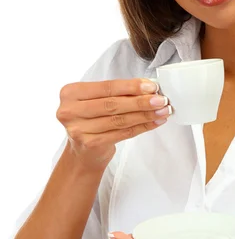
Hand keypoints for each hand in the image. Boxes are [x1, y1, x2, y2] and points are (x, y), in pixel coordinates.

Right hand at [56, 78, 170, 170]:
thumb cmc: (92, 119)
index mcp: (70, 93)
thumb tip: (148, 87)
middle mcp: (69, 111)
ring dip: (145, 115)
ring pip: (119, 120)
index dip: (131, 86)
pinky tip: (154, 122)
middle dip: (140, 101)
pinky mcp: (90, 144)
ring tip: (162, 111)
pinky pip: (122, 133)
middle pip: (113, 104)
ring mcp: (78, 129)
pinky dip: (142, 127)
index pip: (107, 87)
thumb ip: (118, 92)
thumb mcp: (98, 100)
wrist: (82, 152)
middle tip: (160, 100)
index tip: (151, 86)